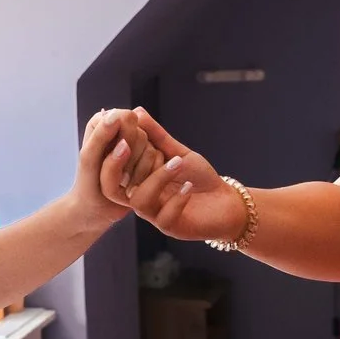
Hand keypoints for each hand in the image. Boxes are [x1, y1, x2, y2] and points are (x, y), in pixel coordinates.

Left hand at [69, 107, 163, 229]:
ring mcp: (135, 145)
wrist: (96, 209)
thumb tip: (117, 114)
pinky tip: (133, 185)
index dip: (123, 139)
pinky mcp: (146, 160)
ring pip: (152, 150)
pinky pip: (159, 163)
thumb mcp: (89, 159)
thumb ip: (101, 136)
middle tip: (118, 176)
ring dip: (137, 172)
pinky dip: (147, 177)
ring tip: (123, 183)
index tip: (110, 156)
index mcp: (103, 121)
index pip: (126, 118)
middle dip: (130, 159)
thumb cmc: (88, 184)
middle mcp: (121, 129)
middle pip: (141, 135)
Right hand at [106, 109, 246, 244]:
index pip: (113, 168)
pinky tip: (189, 187)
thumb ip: (157, 136)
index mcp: (136, 180)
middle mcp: (139, 198)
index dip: (119, 151)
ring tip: (178, 163)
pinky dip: (176, 199)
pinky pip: (163, 217)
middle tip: (160, 149)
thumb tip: (137, 111)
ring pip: (139, 200)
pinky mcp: (171, 227)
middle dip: (139, 162)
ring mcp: (154, 215)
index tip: (133, 132)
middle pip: (119, 185)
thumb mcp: (177, 152)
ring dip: (158, 178)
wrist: (226, 202)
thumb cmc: (199, 178)